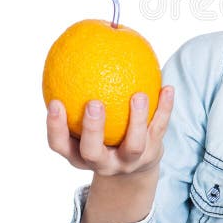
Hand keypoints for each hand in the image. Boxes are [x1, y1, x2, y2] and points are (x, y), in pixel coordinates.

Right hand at [46, 86, 174, 177]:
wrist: (133, 170)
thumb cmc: (102, 136)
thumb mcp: (85, 127)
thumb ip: (77, 98)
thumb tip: (73, 52)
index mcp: (79, 154)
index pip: (59, 145)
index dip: (55, 127)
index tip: (54, 102)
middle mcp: (102, 162)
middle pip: (92, 152)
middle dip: (92, 128)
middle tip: (94, 103)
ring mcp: (128, 161)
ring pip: (133, 145)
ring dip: (136, 119)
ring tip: (138, 95)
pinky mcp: (151, 155)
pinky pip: (159, 129)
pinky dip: (164, 109)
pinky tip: (167, 88)